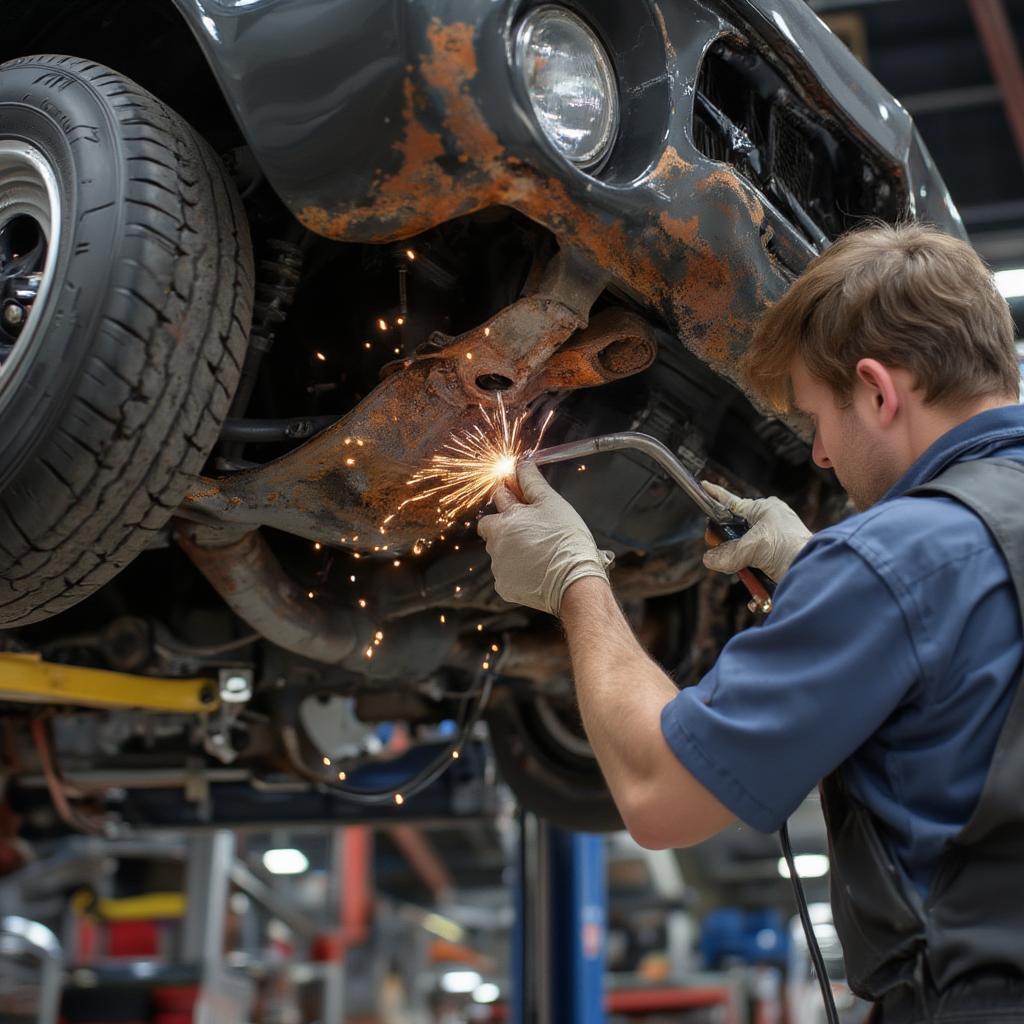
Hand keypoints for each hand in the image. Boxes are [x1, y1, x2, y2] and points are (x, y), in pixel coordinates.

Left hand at [478, 461, 613, 616]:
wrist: (573, 581)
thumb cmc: (566, 540)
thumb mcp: (552, 503)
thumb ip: (532, 481)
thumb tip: (522, 462)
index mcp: (506, 518)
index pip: (498, 496)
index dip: (511, 495)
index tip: (522, 499)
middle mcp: (496, 541)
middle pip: (493, 526)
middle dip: (507, 525)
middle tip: (532, 530)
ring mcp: (498, 566)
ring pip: (500, 551)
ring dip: (513, 549)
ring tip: (540, 553)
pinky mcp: (504, 586)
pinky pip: (507, 574)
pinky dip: (518, 572)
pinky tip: (537, 570)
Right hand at [700, 481, 810, 582]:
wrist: (815, 570)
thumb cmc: (789, 547)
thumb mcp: (751, 547)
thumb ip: (727, 553)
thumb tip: (710, 559)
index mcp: (764, 509)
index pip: (732, 501)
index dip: (716, 495)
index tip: (704, 486)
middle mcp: (770, 522)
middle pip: (736, 531)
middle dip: (727, 544)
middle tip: (719, 552)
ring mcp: (775, 540)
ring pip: (744, 550)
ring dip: (741, 564)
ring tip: (746, 571)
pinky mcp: (779, 558)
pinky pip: (757, 565)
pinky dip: (753, 576)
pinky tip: (755, 583)